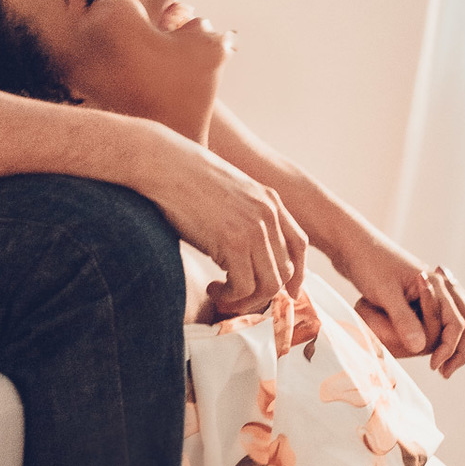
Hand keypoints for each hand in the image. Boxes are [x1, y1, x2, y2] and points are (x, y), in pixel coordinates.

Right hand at [140, 129, 307, 315]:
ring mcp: (254, 228)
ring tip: (222, 295)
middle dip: (264, 294)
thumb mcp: (229, 195)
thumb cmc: (185, 181)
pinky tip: (213, 288)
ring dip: (246, 300)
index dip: (296, 274)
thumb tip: (244, 254)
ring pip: (268, 285)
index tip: (287, 292)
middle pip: (285, 271)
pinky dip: (229, 296)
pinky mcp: (233, 242)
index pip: (299, 245)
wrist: (165, 165)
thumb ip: (245, 218)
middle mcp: (269, 215)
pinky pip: (244, 287)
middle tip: (238, 298)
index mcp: (270, 201)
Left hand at [331, 220, 464, 375]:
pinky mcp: (419, 290)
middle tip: (446, 372)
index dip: (450, 348)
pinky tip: (432, 346)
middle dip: (459, 348)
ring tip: (444, 364)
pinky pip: (442, 312)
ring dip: (455, 340)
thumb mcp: (384, 293)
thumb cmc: (367, 264)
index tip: (435, 368)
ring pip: (458, 315)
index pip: (457, 322)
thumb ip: (403, 319)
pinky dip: (443, 330)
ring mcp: (431, 286)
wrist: (352, 244)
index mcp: (436, 283)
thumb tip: (421, 348)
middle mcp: (439, 284)